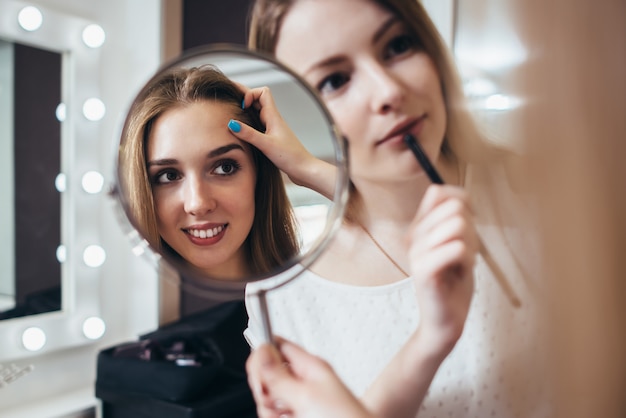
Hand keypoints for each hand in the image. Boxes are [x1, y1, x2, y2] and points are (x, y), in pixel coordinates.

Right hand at [228, 85, 335, 198]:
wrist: (304, 169)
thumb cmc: (289, 157)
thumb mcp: (266, 145)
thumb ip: (249, 134)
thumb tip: (231, 123)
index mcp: (273, 116)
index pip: (263, 92)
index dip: (250, 93)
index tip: (243, 106)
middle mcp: (274, 120)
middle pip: (259, 100)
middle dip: (245, 98)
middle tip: (230, 102)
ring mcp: (273, 128)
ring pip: (258, 113)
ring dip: (247, 112)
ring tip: (234, 116)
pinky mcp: (273, 138)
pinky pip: (259, 125)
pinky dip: (250, 124)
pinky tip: (243, 133)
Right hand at [246, 338, 372, 417]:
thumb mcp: (306, 395)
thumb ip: (279, 375)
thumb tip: (260, 350)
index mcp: (309, 366)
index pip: (276, 345)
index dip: (261, 357)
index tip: (260, 376)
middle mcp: (304, 381)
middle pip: (267, 376)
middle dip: (265, 392)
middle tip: (278, 402)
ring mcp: (301, 400)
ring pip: (268, 400)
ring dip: (271, 411)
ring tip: (289, 416)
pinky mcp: (298, 415)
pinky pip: (275, 414)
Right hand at [407, 184, 477, 356]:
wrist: (445, 321)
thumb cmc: (453, 282)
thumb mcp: (458, 243)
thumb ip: (455, 218)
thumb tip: (454, 196)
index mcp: (418, 226)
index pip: (441, 192)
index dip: (463, 206)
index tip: (464, 231)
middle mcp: (413, 235)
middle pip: (455, 208)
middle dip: (471, 230)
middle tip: (464, 254)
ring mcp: (416, 252)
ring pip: (458, 225)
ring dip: (471, 246)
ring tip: (462, 264)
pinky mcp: (422, 270)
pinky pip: (457, 248)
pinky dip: (468, 259)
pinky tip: (460, 273)